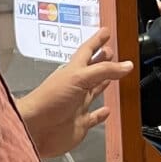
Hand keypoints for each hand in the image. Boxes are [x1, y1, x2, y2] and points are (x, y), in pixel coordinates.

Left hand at [17, 28, 132, 157]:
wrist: (34, 129)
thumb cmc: (48, 100)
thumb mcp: (79, 78)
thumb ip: (104, 71)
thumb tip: (126, 65)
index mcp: (73, 71)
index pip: (87, 51)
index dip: (97, 40)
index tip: (105, 32)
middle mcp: (76, 86)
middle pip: (92, 69)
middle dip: (102, 60)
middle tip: (110, 51)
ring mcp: (77, 105)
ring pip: (94, 90)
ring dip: (103, 83)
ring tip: (113, 75)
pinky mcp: (79, 123)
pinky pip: (94, 116)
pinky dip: (101, 114)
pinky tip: (106, 111)